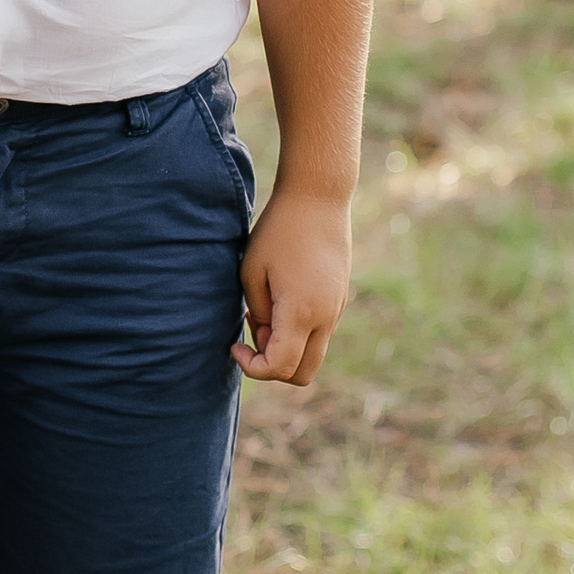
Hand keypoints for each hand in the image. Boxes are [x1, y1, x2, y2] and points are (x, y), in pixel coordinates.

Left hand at [238, 186, 351, 386]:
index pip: (279, 368)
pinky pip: (319, 333)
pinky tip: (280, 299)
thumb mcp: (252, 272)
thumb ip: (257, 314)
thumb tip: (265, 335)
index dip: (252, 367)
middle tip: (252, 332)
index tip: (234, 345)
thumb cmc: (279, 230)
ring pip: (313, 355)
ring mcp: (336, 310)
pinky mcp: (339, 299)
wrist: (319, 198)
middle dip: (273, 368)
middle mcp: (325, 318)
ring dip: (286, 348)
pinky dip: (298, 332)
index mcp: (300, 314)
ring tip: (264, 310)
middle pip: (302, 375)